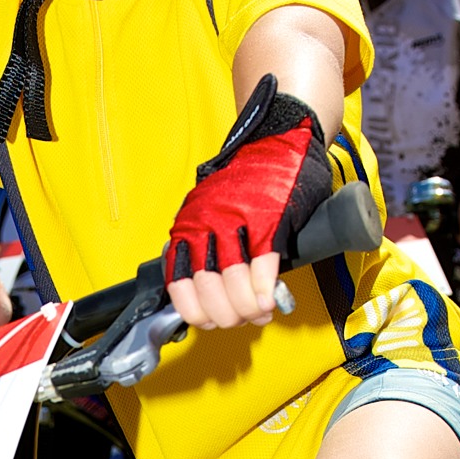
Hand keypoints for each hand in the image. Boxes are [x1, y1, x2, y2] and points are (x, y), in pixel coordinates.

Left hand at [164, 76, 332, 331]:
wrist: (279, 138)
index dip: (197, 312)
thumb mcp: (210, 210)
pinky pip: (263, 268)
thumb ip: (205, 245)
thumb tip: (209, 291)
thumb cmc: (248, 180)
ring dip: (249, 310)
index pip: (180, 285)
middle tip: (241, 319)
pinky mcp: (270, 222)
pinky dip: (265, 291)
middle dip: (227, 317)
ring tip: (259, 313)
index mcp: (189, 225)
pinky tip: (269, 300)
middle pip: (210, 293)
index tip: (210, 321)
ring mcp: (239, 224)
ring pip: (236, 287)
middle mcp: (208, 226)